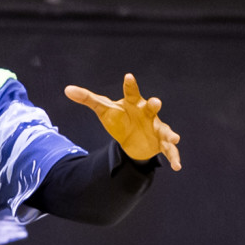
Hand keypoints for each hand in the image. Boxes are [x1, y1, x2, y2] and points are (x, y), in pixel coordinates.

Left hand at [64, 73, 181, 170]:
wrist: (132, 137)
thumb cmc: (119, 118)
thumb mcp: (103, 110)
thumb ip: (87, 99)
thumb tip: (67, 89)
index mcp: (133, 103)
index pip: (131, 93)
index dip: (130, 86)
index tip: (128, 77)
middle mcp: (148, 113)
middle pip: (152, 107)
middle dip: (154, 105)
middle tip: (156, 102)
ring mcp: (157, 127)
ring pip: (165, 130)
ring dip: (170, 134)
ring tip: (175, 138)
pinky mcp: (161, 142)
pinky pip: (170, 150)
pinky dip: (174, 158)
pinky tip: (177, 167)